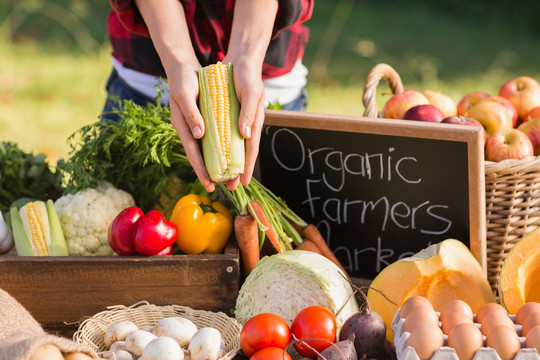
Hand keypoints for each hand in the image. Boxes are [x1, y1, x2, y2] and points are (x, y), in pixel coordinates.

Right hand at [167, 61, 216, 192]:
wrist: (183, 67)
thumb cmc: (183, 80)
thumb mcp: (186, 94)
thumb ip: (191, 114)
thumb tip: (199, 135)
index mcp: (182, 125)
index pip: (192, 152)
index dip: (200, 169)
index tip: (208, 183)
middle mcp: (188, 129)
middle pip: (199, 155)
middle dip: (208, 172)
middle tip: (218, 188)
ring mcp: (195, 126)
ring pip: (205, 149)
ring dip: (214, 163)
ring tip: (224, 177)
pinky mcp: (202, 120)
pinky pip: (210, 138)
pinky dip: (217, 149)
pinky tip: (226, 156)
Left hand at [224, 56, 265, 188]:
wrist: (241, 61)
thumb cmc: (247, 76)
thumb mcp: (250, 92)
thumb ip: (250, 113)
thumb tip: (246, 136)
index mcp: (254, 122)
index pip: (251, 149)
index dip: (248, 167)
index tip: (244, 183)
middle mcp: (246, 125)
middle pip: (242, 153)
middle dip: (237, 171)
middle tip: (231, 187)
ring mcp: (237, 121)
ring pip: (232, 147)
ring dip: (227, 162)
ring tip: (222, 178)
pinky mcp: (228, 116)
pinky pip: (224, 135)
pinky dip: (221, 147)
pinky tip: (214, 156)